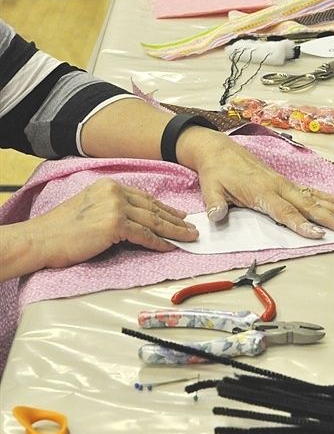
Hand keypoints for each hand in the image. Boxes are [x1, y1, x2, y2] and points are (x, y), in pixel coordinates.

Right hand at [2, 178, 197, 279]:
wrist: (42, 238)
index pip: (144, 198)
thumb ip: (111, 207)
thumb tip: (133, 219)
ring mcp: (115, 206)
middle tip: (191, 227)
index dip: (164, 208)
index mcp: (109, 186)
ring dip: (174, 231)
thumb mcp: (89, 207)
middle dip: (174, 219)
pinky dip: (159, 242)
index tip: (178, 215)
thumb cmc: (61, 229)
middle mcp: (114, 192)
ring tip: (189, 237)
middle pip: (152, 208)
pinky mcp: (115, 224)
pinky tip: (170, 247)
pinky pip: (144, 235)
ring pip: (153, 221)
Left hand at [176, 129, 333, 237]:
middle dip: (328, 217)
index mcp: (260, 190)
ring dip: (333, 206)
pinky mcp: (283, 181)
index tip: (318, 233)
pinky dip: (327, 195)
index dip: (301, 224)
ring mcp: (282, 182)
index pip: (284, 211)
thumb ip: (215, 204)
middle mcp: (276, 186)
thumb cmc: (216, 170)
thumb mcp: (210, 188)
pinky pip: (309, 189)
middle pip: (306, 205)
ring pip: (312, 196)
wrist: (218, 149)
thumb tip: (217, 216)